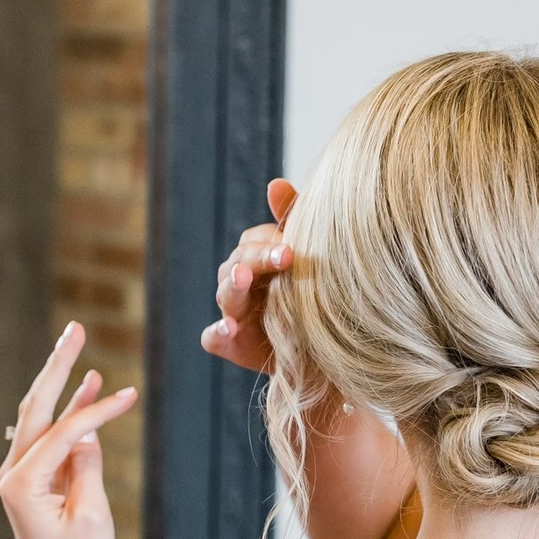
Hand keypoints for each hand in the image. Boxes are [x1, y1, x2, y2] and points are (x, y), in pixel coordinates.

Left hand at [0, 323, 137, 538]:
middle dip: (57, 366)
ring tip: (76, 345)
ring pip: (38, 416)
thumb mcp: (91, 515)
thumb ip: (86, 466)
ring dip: (60, 383)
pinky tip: (85, 388)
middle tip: (75, 329)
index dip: (97, 409)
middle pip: (37, 406)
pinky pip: (48, 436)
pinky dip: (67, 412)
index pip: (64, 430)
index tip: (129, 396)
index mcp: (22, 482)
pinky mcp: (32, 481)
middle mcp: (13, 473)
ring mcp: (20, 476)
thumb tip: (85, 430)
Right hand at [200, 178, 297, 373]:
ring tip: (246, 278)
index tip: (292, 248)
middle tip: (284, 256)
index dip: (268, 242)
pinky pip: (213, 338)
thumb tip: (275, 184)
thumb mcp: (310, 260)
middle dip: (257, 258)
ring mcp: (234, 314)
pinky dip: (217, 332)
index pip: (252, 242)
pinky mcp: (231, 345)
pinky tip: (229, 328)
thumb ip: (292, 222)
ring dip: (235, 284)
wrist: (326, 354)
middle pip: (237, 263)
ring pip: (225, 293)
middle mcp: (241, 284)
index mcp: (257, 261)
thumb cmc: (313, 301)